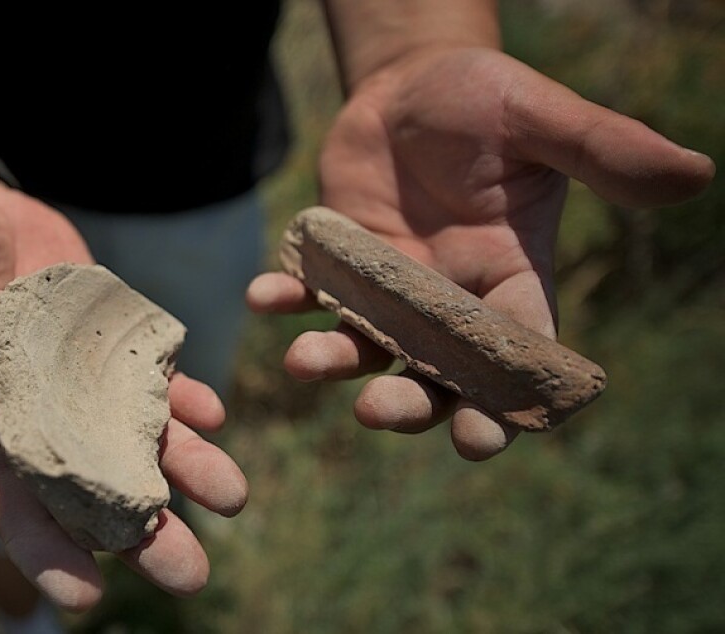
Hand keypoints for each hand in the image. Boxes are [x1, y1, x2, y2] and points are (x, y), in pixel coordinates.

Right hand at [0, 170, 247, 610]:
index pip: (6, 494)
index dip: (41, 545)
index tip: (85, 596)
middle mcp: (32, 412)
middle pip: (89, 483)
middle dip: (138, 531)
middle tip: (190, 577)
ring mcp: (78, 378)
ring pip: (135, 436)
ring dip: (182, 469)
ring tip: (233, 498)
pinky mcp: (110, 340)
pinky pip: (153, 378)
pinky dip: (183, 398)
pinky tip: (213, 413)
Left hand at [248, 46, 713, 459]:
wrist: (411, 83)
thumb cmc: (486, 99)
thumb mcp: (541, 119)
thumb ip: (604, 150)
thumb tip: (696, 174)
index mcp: (512, 280)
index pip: (517, 354)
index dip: (503, 402)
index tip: (480, 441)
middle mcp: (449, 302)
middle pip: (433, 374)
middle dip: (408, 401)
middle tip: (377, 412)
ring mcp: (389, 291)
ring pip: (365, 350)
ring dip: (335, 362)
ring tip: (305, 363)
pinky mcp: (339, 266)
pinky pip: (310, 295)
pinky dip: (287, 299)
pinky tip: (265, 295)